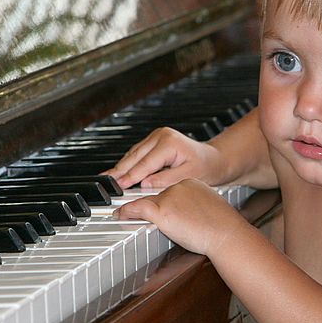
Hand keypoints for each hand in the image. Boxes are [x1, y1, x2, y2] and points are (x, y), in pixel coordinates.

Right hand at [103, 127, 226, 189]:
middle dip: (120, 170)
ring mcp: (157, 136)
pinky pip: (138, 153)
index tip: (119, 186)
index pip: (145, 163)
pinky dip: (129, 163)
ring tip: (109, 179)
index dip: (131, 176)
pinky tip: (120, 172)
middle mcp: (160, 136)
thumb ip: (166, 179)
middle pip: (135, 157)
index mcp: (169, 143)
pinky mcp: (155, 141)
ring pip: (134, 154)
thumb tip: (145, 184)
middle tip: (107, 183)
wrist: (214, 159)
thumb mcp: (189, 175)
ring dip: (122, 166)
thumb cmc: (206, 166)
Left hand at [113, 178, 244, 255]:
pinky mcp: (163, 210)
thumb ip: (196, 207)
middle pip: (157, 195)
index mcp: (191, 183)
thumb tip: (188, 216)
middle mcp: (179, 186)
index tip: (155, 208)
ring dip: (134, 209)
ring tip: (124, 214)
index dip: (160, 201)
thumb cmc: (223, 227)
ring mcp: (169, 197)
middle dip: (149, 207)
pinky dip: (127, 211)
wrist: (226, 234)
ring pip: (146, 200)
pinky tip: (120, 215)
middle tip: (134, 213)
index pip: (169, 189)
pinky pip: (138, 208)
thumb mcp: (210, 208)